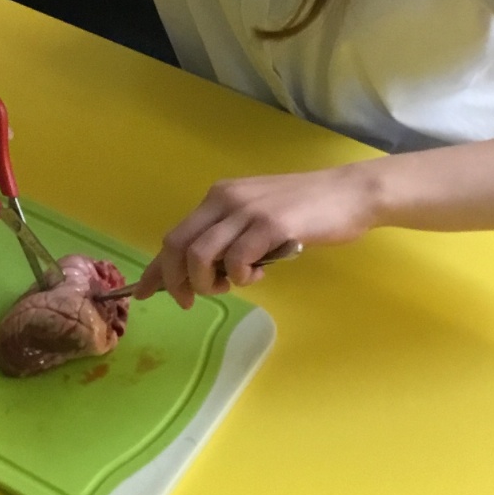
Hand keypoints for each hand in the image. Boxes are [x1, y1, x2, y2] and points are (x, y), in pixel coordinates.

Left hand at [136, 164, 380, 308]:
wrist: (349, 194)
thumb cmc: (306, 210)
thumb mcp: (257, 217)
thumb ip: (229, 238)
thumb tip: (204, 273)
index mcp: (219, 197)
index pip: (175, 235)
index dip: (157, 267)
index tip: (144, 292)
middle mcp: (225, 199)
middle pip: (177, 245)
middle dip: (176, 280)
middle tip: (190, 300)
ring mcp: (247, 211)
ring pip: (201, 255)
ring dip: (207, 282)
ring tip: (231, 284)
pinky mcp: (270, 225)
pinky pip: (237, 260)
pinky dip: (241, 276)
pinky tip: (258, 274)